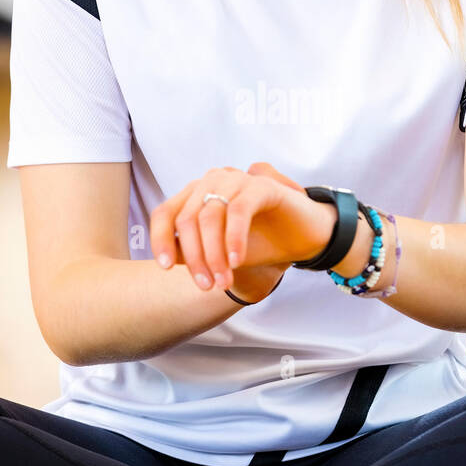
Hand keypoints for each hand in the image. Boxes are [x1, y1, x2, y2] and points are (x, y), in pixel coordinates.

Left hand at [149, 162, 336, 293]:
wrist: (306, 237)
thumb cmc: (261, 243)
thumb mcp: (221, 253)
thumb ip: (194, 252)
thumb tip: (170, 258)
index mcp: (197, 194)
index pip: (165, 213)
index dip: (160, 239)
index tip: (165, 268)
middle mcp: (212, 181)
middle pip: (186, 219)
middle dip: (194, 257)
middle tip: (206, 285)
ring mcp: (236, 180)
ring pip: (210, 216)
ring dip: (213, 254)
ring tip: (223, 281)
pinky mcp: (262, 185)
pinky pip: (239, 210)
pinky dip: (235, 238)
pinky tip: (237, 260)